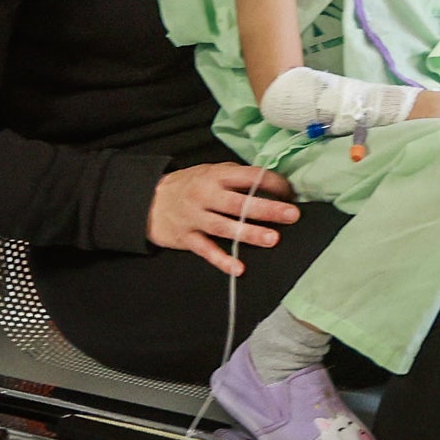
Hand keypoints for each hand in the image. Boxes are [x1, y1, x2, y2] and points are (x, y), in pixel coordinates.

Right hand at [147, 161, 304, 274]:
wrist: (148, 201)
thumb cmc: (189, 185)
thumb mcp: (210, 171)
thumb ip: (236, 176)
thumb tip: (270, 181)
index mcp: (215, 176)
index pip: (248, 176)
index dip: (271, 183)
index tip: (290, 192)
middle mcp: (205, 195)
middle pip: (238, 203)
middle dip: (266, 209)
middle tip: (292, 215)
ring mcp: (195, 218)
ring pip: (224, 226)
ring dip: (249, 233)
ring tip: (272, 239)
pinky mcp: (187, 238)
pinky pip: (206, 250)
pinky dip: (222, 260)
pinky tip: (238, 268)